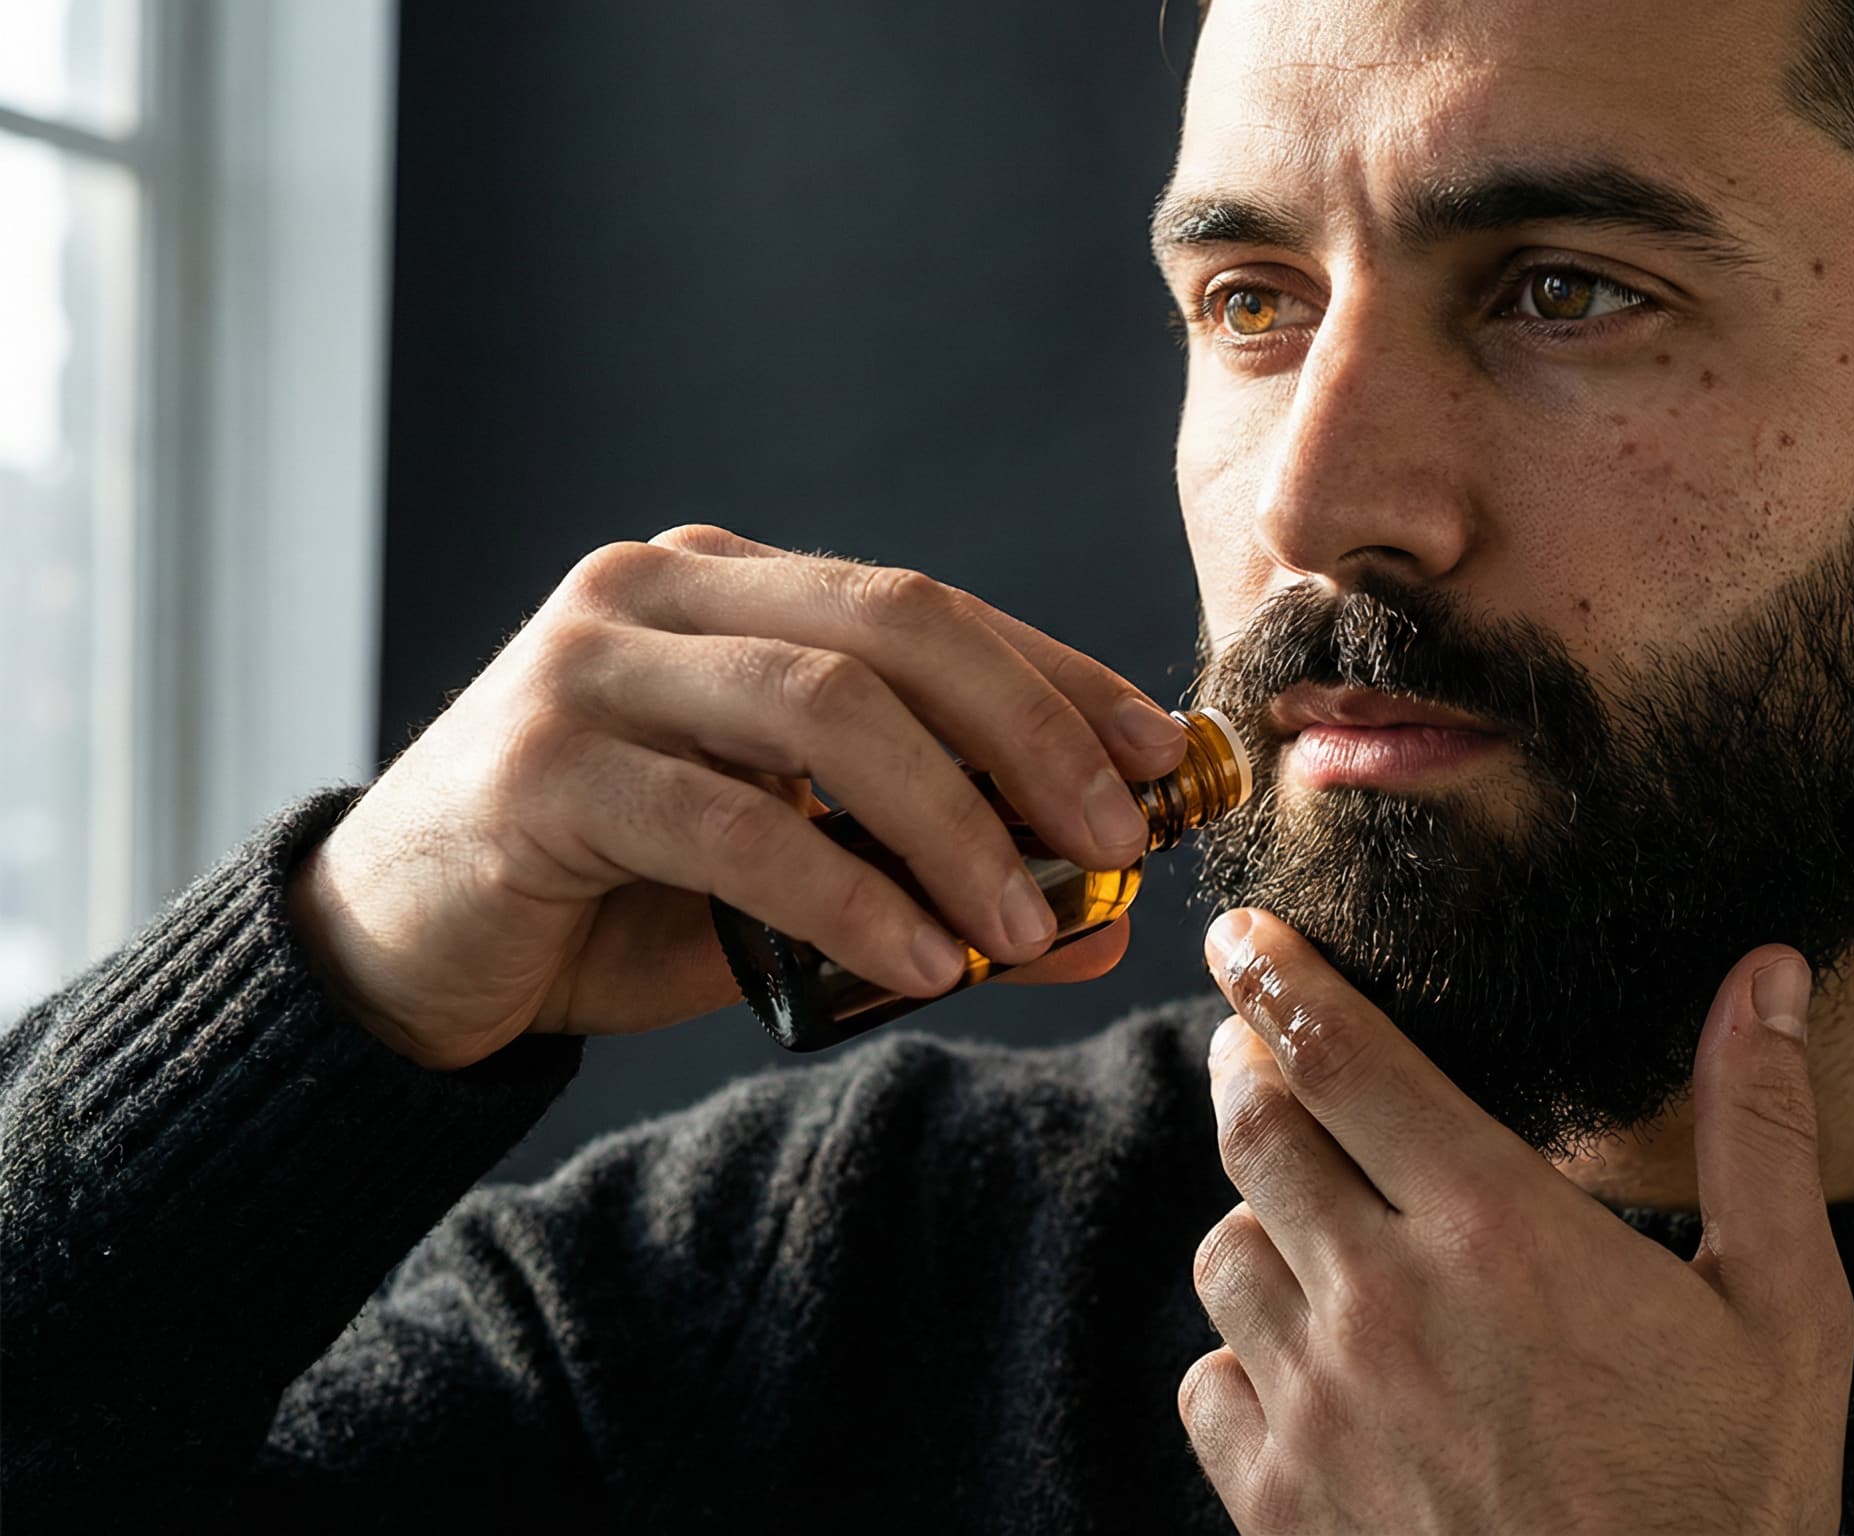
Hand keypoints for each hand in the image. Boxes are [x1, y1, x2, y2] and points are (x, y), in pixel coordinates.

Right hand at [290, 524, 1187, 1070]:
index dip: (1060, 678)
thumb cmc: (612, 902)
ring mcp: (591, 665)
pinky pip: (732, 821)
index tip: (1166, 761)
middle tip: (1120, 841)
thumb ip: (935, 890)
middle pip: (895, 627)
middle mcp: (658, 591)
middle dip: (1031, 734)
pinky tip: (917, 964)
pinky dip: (845, 894)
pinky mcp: (542, 766)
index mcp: (730, 588)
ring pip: (823, 709)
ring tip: (1027, 929)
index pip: (932, 608)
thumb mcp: (797, 891)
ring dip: (952, 823)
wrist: (400, 955)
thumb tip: (1102, 928)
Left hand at [1181, 909, 1853, 1533]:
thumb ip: (1760, 1132)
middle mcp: (1382, 1304)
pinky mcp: (1278, 1504)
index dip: (1275, 976)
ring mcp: (1317, 1410)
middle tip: (1257, 1040)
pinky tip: (1304, 1359)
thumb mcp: (1785, 1312)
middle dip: (1245, 1064)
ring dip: (1253, 1213)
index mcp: (1498, 1232)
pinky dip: (1240, 1351)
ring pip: (1222, 1254)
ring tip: (1306, 1210)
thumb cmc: (1729, 1501)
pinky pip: (1207, 1384)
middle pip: (1253, 1133)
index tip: (1241, 933)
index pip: (1341, 1056)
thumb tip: (1767, 976)